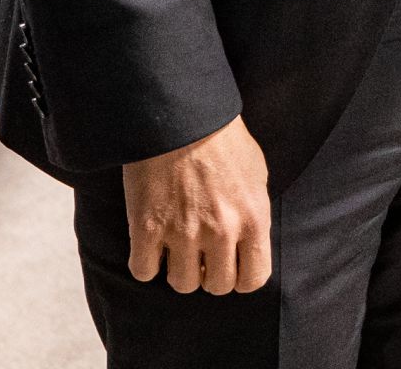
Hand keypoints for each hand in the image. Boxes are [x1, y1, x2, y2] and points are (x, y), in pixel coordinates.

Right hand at [123, 115, 271, 294]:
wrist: (180, 113)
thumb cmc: (222, 138)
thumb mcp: (256, 171)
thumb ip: (255, 212)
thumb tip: (250, 242)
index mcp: (253, 216)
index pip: (253, 279)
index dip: (241, 276)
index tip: (231, 265)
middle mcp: (221, 230)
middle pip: (217, 287)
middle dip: (210, 273)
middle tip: (202, 253)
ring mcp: (183, 232)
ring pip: (182, 284)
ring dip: (179, 269)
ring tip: (177, 245)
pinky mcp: (147, 228)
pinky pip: (144, 272)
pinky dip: (146, 262)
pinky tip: (152, 243)